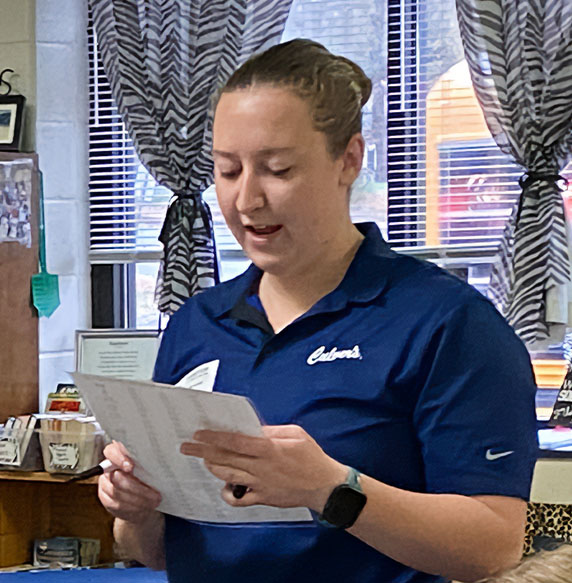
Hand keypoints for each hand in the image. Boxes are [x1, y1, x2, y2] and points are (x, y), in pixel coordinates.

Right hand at [98, 440, 161, 523]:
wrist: (142, 495)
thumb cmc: (148, 474)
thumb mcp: (149, 466)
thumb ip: (146, 462)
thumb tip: (156, 463)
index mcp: (118, 453)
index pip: (111, 451)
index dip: (119, 458)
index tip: (131, 466)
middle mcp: (108, 467)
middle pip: (116, 476)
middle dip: (136, 487)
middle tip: (155, 494)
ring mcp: (105, 484)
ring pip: (117, 492)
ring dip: (137, 499)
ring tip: (154, 501)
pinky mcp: (105, 499)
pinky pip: (116, 504)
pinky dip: (132, 507)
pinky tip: (144, 507)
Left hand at [180, 425, 346, 510]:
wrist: (325, 486)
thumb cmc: (312, 457)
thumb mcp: (295, 434)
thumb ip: (271, 431)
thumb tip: (252, 430)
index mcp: (269, 449)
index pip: (235, 442)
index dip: (214, 438)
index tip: (199, 434)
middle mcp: (261, 468)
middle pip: (225, 459)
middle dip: (203, 452)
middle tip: (187, 447)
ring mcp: (260, 485)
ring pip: (227, 476)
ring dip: (212, 467)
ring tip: (203, 460)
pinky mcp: (262, 498)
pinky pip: (238, 498)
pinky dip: (227, 492)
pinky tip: (225, 484)